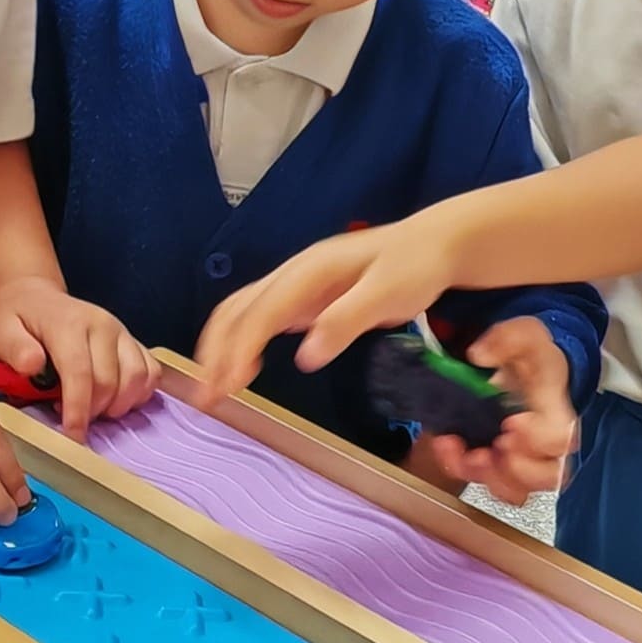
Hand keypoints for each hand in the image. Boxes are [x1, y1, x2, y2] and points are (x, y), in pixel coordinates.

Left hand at [0, 277, 155, 439]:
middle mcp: (102, 324)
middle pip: (110, 381)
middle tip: (72, 420)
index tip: (72, 437)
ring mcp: (122, 331)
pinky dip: (138, 394)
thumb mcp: (1, 330)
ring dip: (118, 405)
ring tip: (94, 410)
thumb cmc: (17, 319)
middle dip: (93, 411)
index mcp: (69, 323)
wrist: (37, 297)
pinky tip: (116, 401)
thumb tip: (32, 366)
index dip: (78, 410)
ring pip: (137, 378)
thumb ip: (14, 348)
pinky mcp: (134, 340)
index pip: (80, 372)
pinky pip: (151, 372)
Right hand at [191, 222, 461, 402]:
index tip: (226, 387)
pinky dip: (239, 341)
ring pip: (241, 310)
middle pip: (237, 309)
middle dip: (215, 351)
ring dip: (221, 347)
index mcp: (310, 271)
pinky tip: (241, 368)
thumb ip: (347, 321)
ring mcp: (295, 283)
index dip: (239, 350)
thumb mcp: (389, 294)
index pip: (261, 313)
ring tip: (213, 388)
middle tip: (206, 398)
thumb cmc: (414, 267)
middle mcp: (293, 274)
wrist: (434, 244)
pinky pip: (258, 316)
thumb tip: (306, 356)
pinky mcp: (302, 296)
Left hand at [423, 317, 576, 503]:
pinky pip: (478, 481)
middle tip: (495, 446)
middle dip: (517, 469)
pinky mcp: (491, 464)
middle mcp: (542, 446)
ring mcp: (517, 460)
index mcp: (556, 414)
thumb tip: (480, 355)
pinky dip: (459, 467)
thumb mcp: (524, 334)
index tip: (512, 421)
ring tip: (467, 452)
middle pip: (546, 478)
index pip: (562, 441)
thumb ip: (508, 338)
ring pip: (514, 490)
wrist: (515, 366)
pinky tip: (446, 443)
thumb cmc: (528, 356)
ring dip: (487, 476)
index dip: (539, 440)